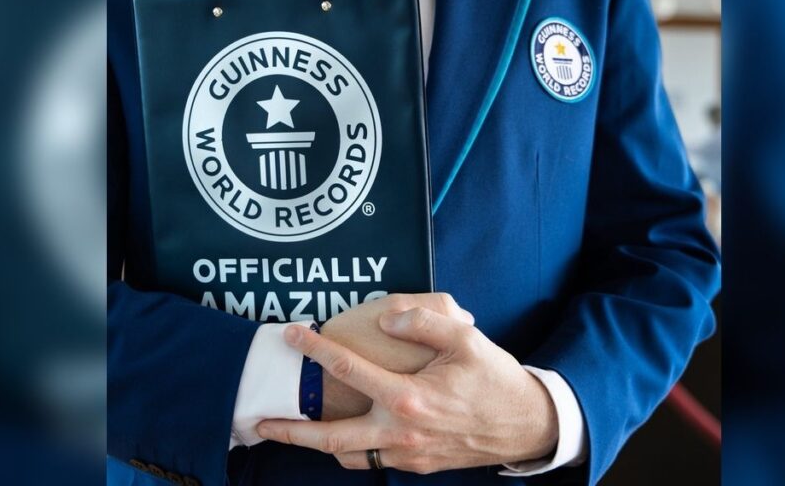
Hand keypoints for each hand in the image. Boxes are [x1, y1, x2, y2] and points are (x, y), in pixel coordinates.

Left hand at [259, 307, 558, 472]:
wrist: (525, 425)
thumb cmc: (495, 377)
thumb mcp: (465, 339)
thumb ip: (423, 321)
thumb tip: (385, 317)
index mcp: (408, 396)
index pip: (348, 369)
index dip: (315, 350)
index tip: (291, 334)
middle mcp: (401, 431)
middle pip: (331, 439)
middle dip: (291, 430)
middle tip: (260, 420)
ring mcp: (408, 454)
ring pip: (349, 457)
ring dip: (317, 447)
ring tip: (293, 433)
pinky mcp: (417, 466)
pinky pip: (374, 461)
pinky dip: (352, 452)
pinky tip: (343, 438)